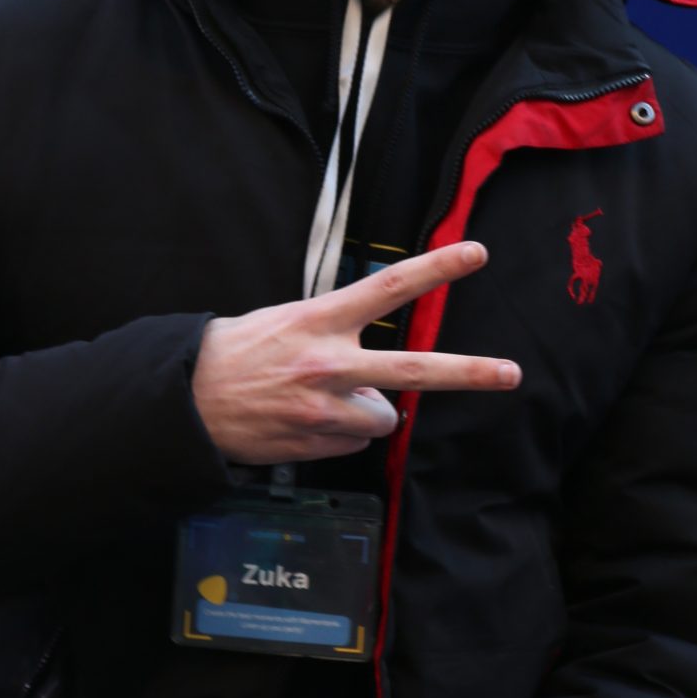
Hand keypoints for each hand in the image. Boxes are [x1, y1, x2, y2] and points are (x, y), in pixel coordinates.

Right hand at [191, 241, 520, 464]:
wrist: (184, 401)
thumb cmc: (234, 353)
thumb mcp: (282, 320)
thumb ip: (333, 331)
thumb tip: (373, 367)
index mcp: (320, 320)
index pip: (389, 287)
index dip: (437, 269)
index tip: (476, 253)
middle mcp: (329, 364)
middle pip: (415, 370)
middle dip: (470, 372)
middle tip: (512, 373)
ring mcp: (324, 409)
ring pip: (384, 417)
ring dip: (368, 413)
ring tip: (323, 402)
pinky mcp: (316, 444)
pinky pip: (353, 443)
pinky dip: (339, 436)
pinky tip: (303, 423)